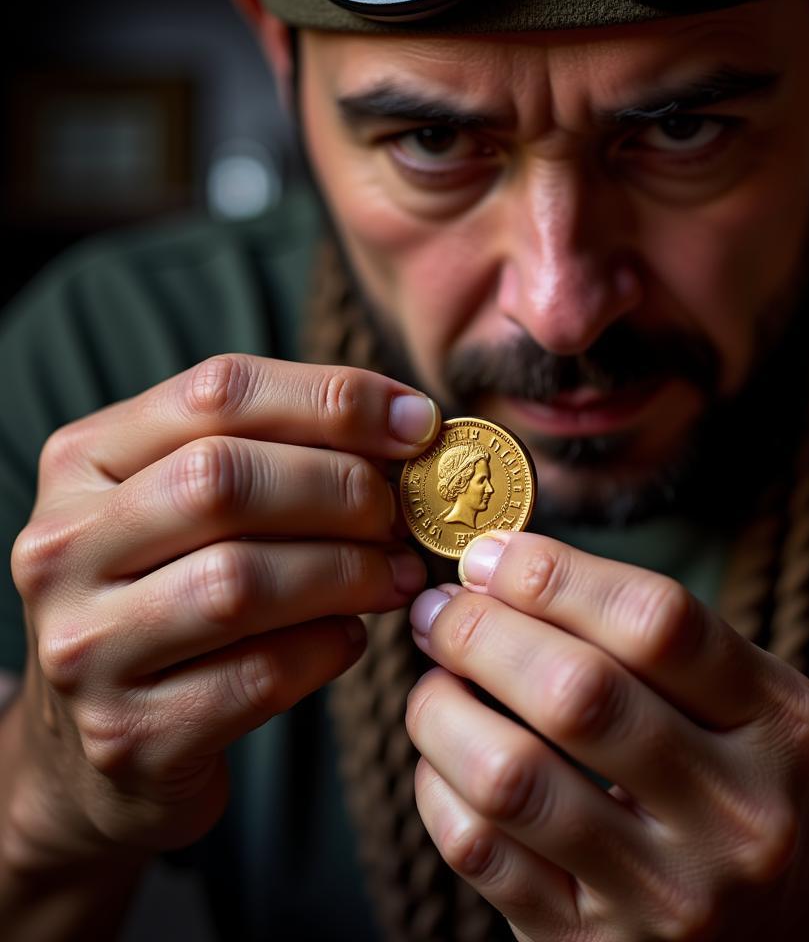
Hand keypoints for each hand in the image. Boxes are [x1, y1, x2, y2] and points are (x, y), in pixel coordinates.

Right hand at [10, 354, 437, 858]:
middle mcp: (63, 545)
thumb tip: (409, 425)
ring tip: (396, 577)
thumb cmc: (179, 592)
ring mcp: (85, 645)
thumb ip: (278, 453)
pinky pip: (259, 675)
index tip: (417, 425)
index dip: (334, 399)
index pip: (218, 392)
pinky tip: (350, 637)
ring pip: (240, 582)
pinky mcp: (129, 733)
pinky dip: (329, 648)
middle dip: (343, 489)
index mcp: (84, 460)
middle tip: (402, 515)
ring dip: (348, 573)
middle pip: (225, 481)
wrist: (106, 743)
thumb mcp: (196, 509)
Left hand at [406, 531, 808, 940]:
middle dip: (481, 633)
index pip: (657, 620)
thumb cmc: (722, 774)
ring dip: (442, 710)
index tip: (489, 555)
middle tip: (439, 611)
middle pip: (577, 692)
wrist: (761, 927)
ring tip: (434, 683)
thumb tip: (494, 567)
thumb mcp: (728, 696)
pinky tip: (442, 757)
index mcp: (782, 722)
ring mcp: (669, 896)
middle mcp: (741, 815)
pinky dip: (436, 786)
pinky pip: (479, 851)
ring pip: (511, 777)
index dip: (554, 574)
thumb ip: (634, 630)